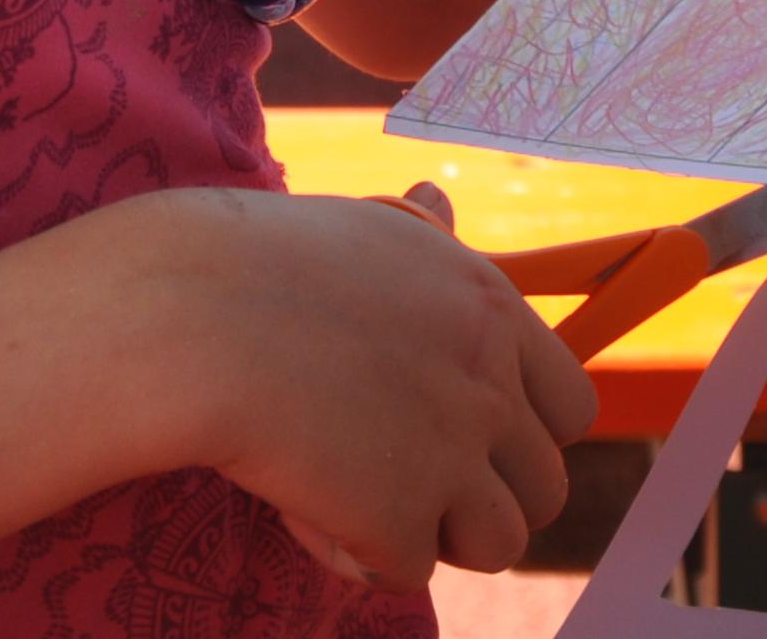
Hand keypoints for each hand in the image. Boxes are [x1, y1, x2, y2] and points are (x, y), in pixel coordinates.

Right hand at [168, 185, 594, 589]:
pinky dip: (360, 555)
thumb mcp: (365, 234)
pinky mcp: (399, 517)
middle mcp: (490, 381)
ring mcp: (451, 455)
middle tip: (406, 477)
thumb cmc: (258, 262)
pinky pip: (407, 573)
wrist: (192, 315)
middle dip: (484, 498)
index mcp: (490, 308)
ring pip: (499, 545)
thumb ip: (424, 239)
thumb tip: (438, 195)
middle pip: (546, 488)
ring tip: (363, 500)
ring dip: (436, 536)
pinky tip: (305, 510)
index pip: (574, 407)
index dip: (524, 435)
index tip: (468, 437)